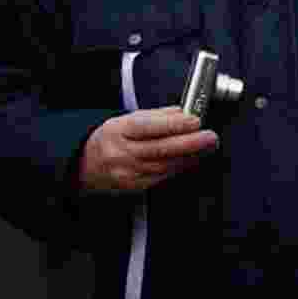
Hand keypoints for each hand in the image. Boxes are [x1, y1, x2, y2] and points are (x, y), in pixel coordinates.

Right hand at [78, 106, 218, 193]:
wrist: (86, 164)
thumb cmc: (112, 138)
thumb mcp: (128, 119)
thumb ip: (158, 115)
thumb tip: (184, 112)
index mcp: (119, 131)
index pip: (149, 127)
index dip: (174, 124)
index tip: (195, 120)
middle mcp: (122, 153)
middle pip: (161, 149)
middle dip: (190, 143)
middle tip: (211, 136)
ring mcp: (128, 172)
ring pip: (166, 165)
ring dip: (191, 155)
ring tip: (207, 146)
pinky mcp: (135, 186)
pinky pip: (163, 176)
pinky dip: (181, 166)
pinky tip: (192, 158)